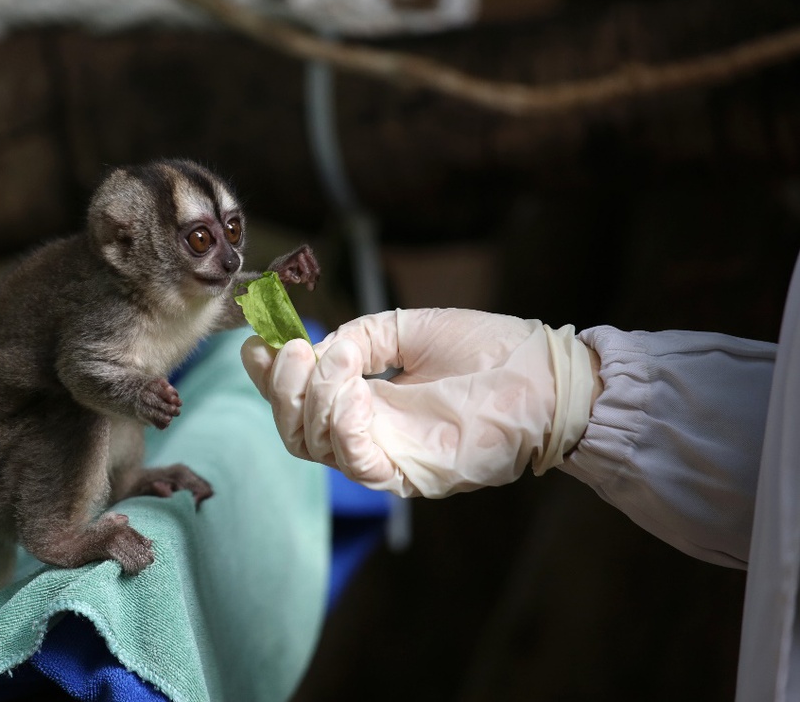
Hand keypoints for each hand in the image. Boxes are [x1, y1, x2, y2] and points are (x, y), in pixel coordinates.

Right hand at [240, 309, 600, 497]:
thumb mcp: (408, 328)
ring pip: (312, 445)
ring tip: (332, 364)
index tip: (255, 342)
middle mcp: (367, 432)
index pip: (298, 399)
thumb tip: (316, 351)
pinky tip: (353, 395)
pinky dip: (342, 425)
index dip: (267, 375)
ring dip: (310, 399)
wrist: (547, 376)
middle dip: (279, 388)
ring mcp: (386, 455)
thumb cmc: (490, 351)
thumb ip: (357, 337)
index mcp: (365, 398)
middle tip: (291, 351)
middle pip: (293, 429)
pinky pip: (355, 462)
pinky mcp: (409, 474)